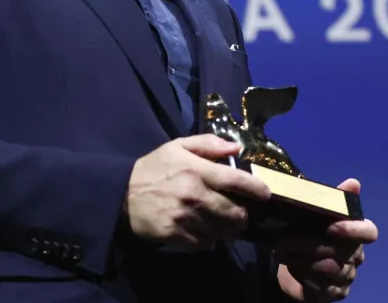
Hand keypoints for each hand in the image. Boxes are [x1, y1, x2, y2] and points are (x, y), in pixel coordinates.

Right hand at [124, 135, 271, 249]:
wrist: (121, 194)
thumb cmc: (154, 168)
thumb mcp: (177, 146)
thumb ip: (208, 144)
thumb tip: (236, 147)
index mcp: (196, 170)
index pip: (237, 180)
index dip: (257, 188)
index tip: (266, 194)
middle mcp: (194, 195)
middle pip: (235, 212)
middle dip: (242, 214)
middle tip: (239, 213)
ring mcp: (186, 218)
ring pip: (223, 231)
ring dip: (227, 229)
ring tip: (224, 224)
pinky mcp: (177, 236)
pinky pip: (205, 243)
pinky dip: (208, 239)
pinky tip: (201, 230)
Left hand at [275, 179, 378, 301]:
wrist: (292, 262)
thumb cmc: (307, 233)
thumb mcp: (314, 214)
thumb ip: (332, 199)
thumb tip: (354, 182)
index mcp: (355, 234)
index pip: (369, 232)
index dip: (354, 230)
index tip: (332, 226)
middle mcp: (356, 256)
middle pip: (341, 251)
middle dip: (309, 244)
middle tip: (283, 238)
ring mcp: (347, 276)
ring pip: (329, 269)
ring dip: (301, 259)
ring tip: (281, 251)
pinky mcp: (335, 293)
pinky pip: (322, 286)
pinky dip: (302, 275)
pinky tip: (289, 266)